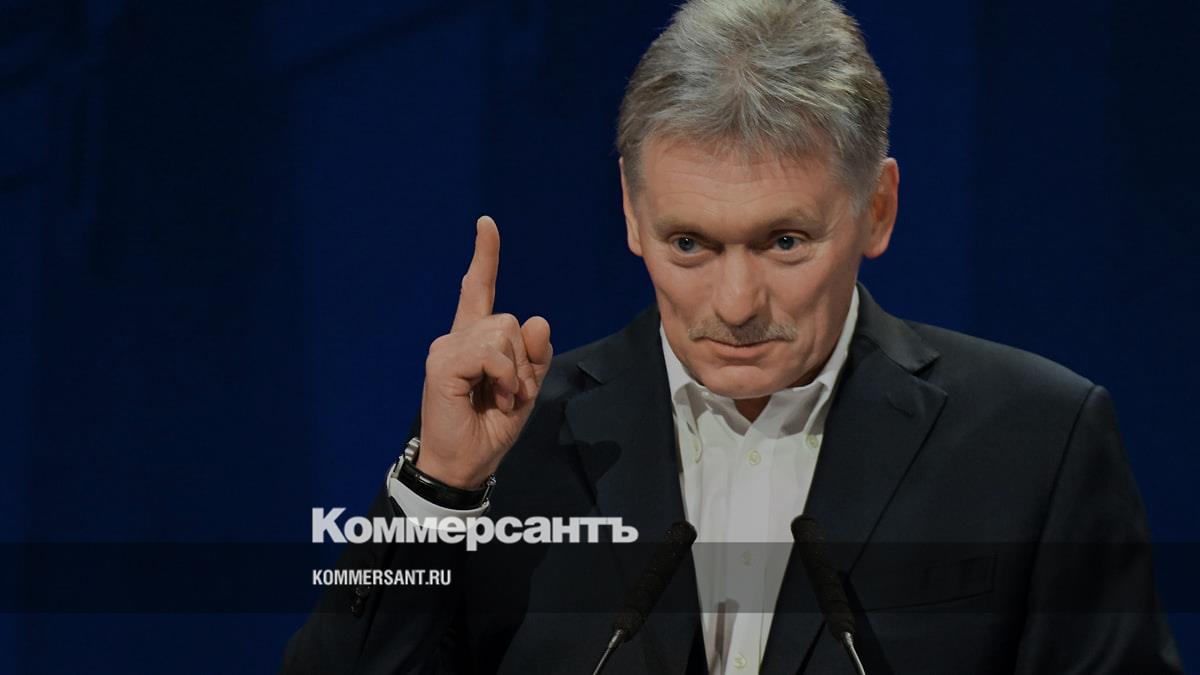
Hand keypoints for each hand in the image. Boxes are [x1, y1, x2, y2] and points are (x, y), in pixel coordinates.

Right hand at [417, 216, 552, 488]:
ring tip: (500, 399)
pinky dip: (505, 378)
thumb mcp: (525, 390)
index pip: (477, 289)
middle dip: (524, 360)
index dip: (484, 256)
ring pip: (503, 334)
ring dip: (515, 373)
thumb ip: (534, 357)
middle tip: (511, 394)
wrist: (465, 465)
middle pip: (509, 320)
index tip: (486, 224)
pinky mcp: (442, 365)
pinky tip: (495, 398)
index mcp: (474, 341)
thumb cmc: (490, 428)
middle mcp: (456, 338)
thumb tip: (538, 321)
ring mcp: (446, 350)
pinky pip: (492, 354)